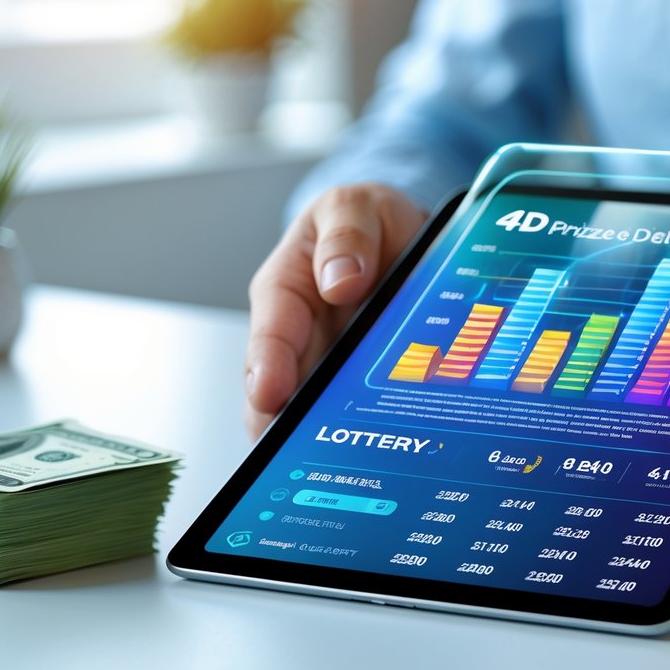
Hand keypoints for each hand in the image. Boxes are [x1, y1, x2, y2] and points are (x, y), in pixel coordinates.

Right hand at [244, 183, 426, 438]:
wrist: (403, 235)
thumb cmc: (367, 218)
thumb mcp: (356, 205)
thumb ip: (346, 233)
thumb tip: (339, 279)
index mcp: (286, 290)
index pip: (270, 332)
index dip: (266, 366)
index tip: (268, 393)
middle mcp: (301, 338)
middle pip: (284, 391)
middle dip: (287, 423)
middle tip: (300, 449)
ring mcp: (330, 367)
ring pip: (317, 413)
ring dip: (325, 438)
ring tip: (341, 464)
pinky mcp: (361, 385)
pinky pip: (358, 415)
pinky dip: (364, 434)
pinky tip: (381, 456)